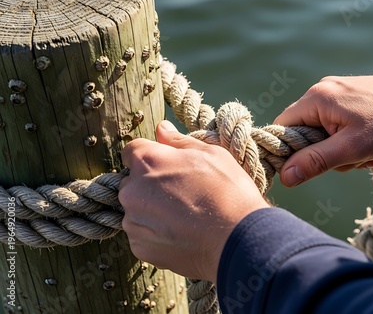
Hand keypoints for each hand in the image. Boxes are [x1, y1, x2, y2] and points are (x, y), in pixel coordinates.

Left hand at [118, 121, 268, 282]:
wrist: (238, 239)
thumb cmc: (228, 191)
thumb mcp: (211, 154)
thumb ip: (179, 141)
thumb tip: (161, 128)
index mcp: (147, 161)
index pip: (131, 151)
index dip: (151, 156)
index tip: (168, 166)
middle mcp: (132, 190)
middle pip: (132, 182)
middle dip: (150, 185)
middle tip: (181, 193)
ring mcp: (133, 221)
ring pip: (136, 210)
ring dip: (152, 210)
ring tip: (184, 216)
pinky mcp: (139, 247)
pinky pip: (142, 234)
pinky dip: (156, 234)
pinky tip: (181, 233)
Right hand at [274, 59, 372, 186]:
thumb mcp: (352, 149)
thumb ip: (315, 162)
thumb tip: (284, 177)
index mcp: (316, 98)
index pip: (283, 128)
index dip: (289, 152)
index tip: (307, 169)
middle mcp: (322, 91)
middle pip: (304, 132)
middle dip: (326, 154)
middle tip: (353, 161)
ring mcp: (337, 92)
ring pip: (324, 132)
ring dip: (343, 150)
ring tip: (369, 154)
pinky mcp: (350, 97)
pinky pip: (338, 125)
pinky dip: (351, 140)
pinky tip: (372, 146)